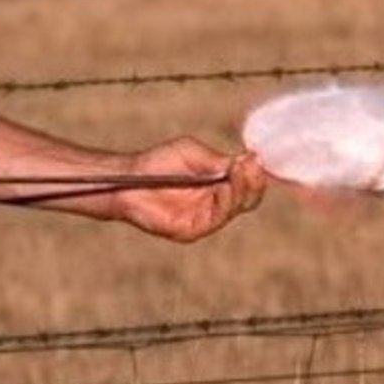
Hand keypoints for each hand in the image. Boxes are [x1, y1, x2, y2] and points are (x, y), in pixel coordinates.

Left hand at [113, 137, 265, 242]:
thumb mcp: (193, 153)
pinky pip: (216, 219)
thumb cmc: (158, 163)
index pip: (247, 185)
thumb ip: (219, 160)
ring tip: (240, 172)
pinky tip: (226, 186)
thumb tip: (249, 161)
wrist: (127, 179)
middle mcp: (215, 205)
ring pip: (234, 209)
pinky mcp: (191, 230)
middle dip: (252, 182)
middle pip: (247, 200)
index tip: (256, 159)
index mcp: (219, 187)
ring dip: (240, 190)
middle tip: (251, 166)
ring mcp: (205, 220)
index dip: (255, 174)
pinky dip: (224, 202)